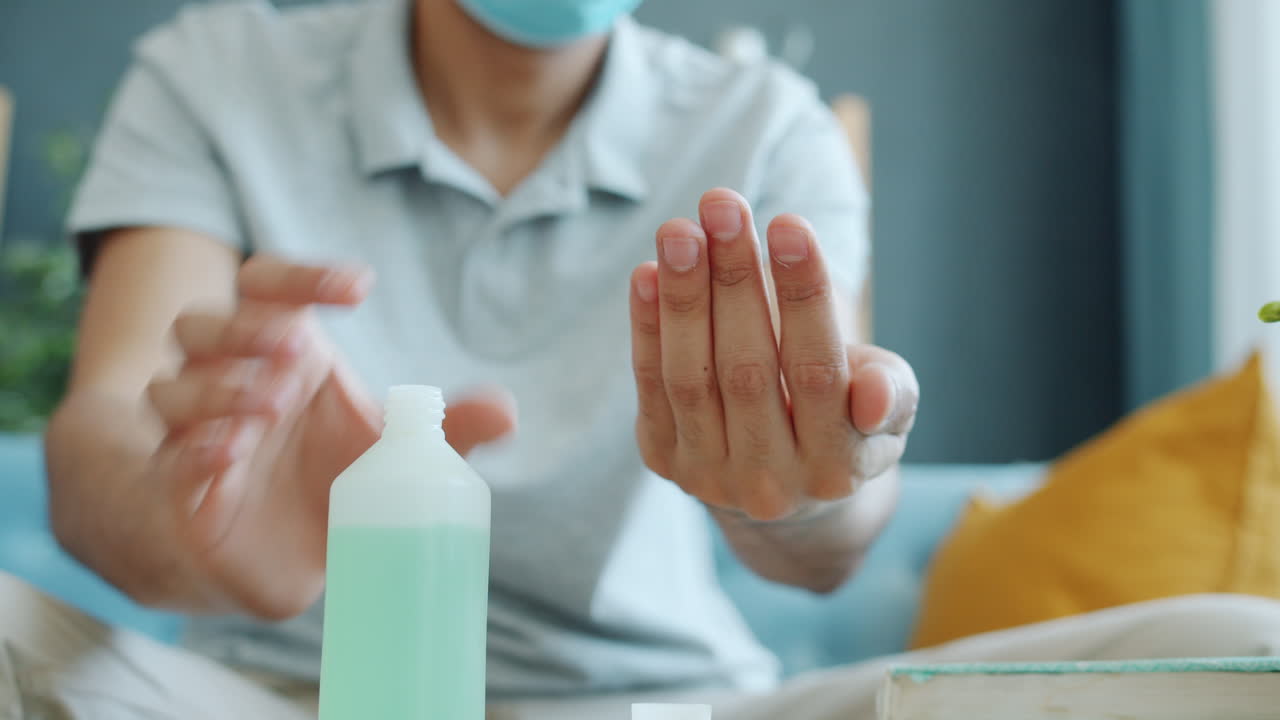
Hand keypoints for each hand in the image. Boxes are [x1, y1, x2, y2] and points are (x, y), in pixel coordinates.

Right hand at [144, 256, 514, 617]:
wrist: (276, 554)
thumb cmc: (332, 478)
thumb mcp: (394, 451)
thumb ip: (446, 430)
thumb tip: (508, 412)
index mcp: (282, 349)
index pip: (270, 286)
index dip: (304, 276)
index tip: (360, 288)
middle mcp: (228, 379)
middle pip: (205, 324)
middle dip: (245, 331)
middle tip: (297, 352)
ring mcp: (195, 432)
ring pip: (174, 387)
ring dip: (221, 389)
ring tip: (268, 408)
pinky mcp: (181, 489)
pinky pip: (170, 458)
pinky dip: (197, 451)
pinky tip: (229, 453)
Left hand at [630, 189, 917, 521]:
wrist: (787, 485)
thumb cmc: (846, 419)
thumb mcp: (889, 411)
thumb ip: (891, 395)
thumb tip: (873, 396)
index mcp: (836, 466)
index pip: (818, 370)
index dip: (803, 295)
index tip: (788, 223)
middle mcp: (770, 481)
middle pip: (746, 369)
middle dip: (734, 279)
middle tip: (723, 205)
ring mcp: (710, 475)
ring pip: (691, 377)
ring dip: (682, 297)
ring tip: (680, 230)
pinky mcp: (664, 459)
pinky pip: (650, 386)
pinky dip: (647, 327)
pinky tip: (648, 272)